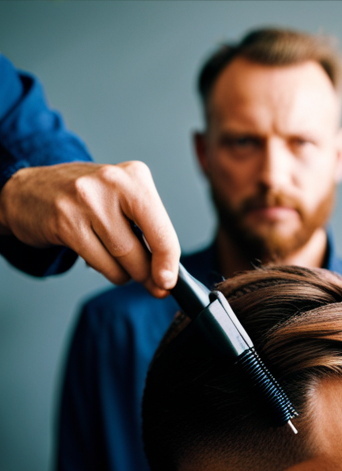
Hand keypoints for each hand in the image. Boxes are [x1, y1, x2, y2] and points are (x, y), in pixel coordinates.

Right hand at [0, 161, 179, 297]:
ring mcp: (85, 202)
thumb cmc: (86, 199)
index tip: (169, 281)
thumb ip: (149, 231)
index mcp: (135, 177)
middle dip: (148, 272)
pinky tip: (105, 263)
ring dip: (127, 273)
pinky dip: (109, 271)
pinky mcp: (65, 222)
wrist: (30, 191)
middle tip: (150, 280)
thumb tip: (167, 274)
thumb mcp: (124, 202)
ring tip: (123, 266)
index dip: (168, 260)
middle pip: (141, 248)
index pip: (161, 227)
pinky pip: (99, 263)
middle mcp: (112, 184)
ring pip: (121, 258)